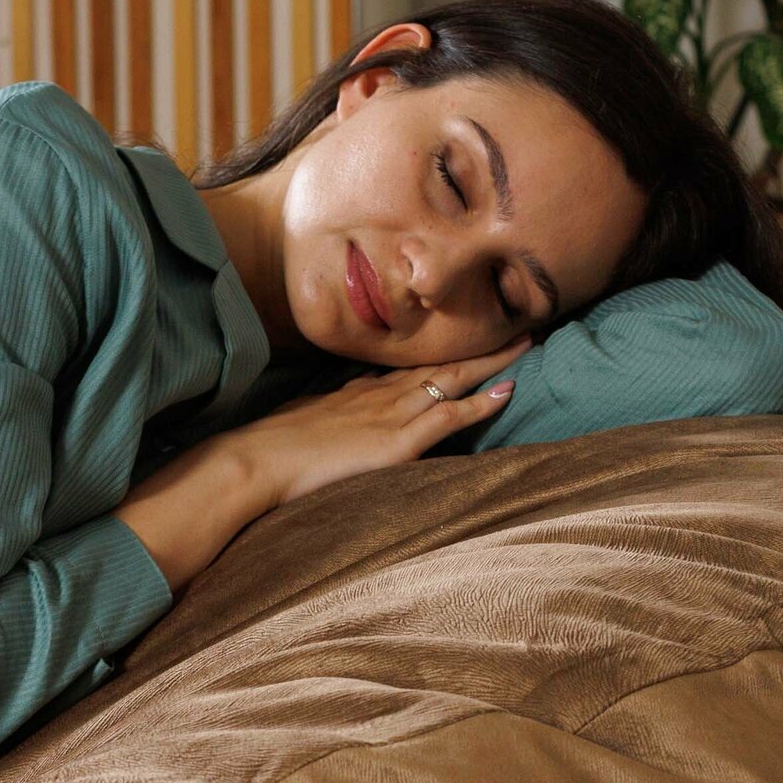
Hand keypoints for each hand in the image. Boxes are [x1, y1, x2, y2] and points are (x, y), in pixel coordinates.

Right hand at [230, 333, 533, 506]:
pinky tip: (509, 390)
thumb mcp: (298, 428)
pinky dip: (481, 402)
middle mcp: (378, 393)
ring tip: (524, 342)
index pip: (404, 368)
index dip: (434, 355)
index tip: (457, 344)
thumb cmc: (267, 451)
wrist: (257, 460)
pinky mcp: (398, 440)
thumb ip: (321, 426)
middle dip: (473, 343)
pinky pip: (449, 416)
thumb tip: (325, 432)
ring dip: (490, 361)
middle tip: (509, 322)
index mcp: (354, 392)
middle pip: (434, 360)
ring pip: (451, 377)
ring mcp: (391, 413)